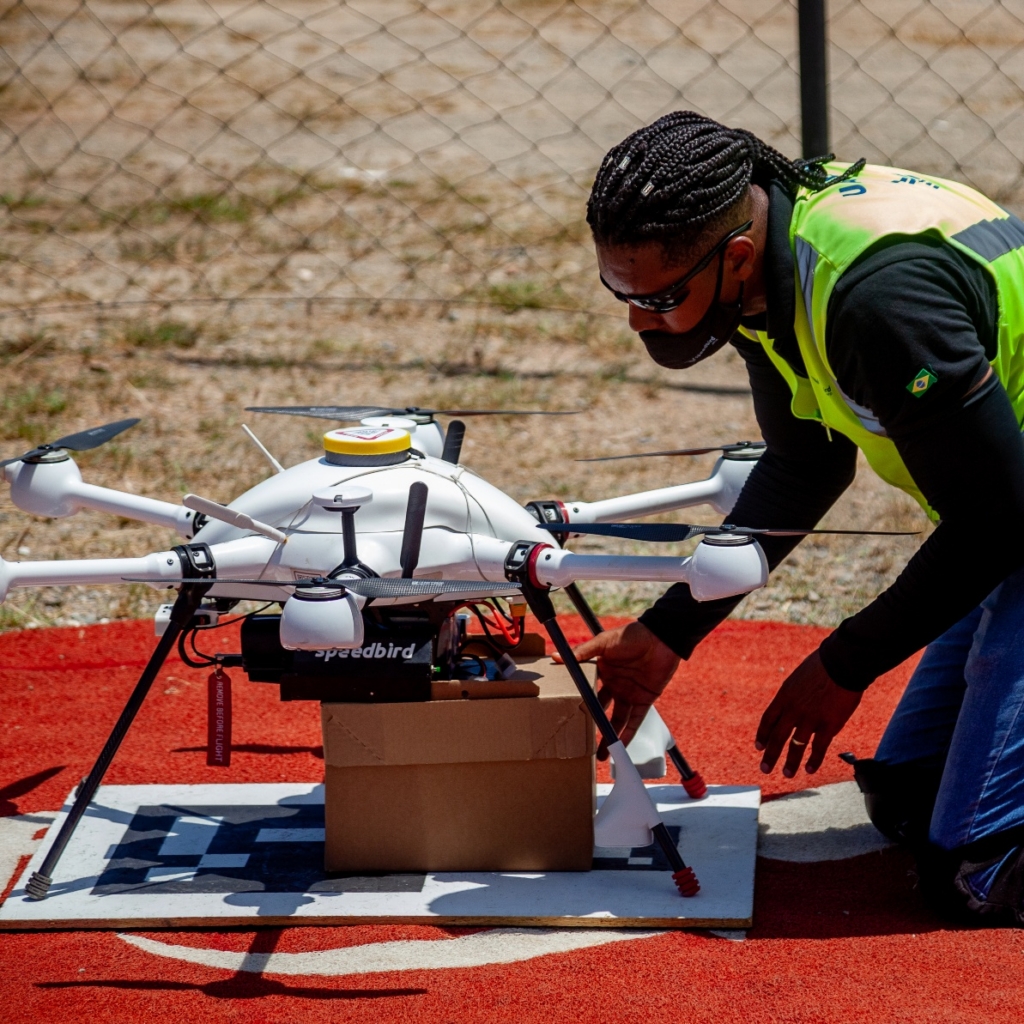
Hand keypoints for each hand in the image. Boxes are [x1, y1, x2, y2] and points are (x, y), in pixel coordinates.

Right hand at [558, 621, 678, 758]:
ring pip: (616, 720)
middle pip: (599, 709)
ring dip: (609, 736)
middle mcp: (614, 685)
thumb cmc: (631, 636)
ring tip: (599, 754)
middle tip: (579, 740)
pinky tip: (620, 747)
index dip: (577, 702)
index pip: (586, 690)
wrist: (661, 638)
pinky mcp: (644, 700)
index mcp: (601, 671)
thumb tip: (555, 656)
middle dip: (590, 724)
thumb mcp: (603, 642)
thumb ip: (582, 652)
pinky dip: (628, 735)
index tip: (565, 715)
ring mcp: (629, 694)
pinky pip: (635, 721)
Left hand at [755, 649, 861, 776]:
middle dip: (770, 755)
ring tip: (786, 774)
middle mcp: (793, 710)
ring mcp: (809, 719)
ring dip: (790, 762)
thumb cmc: (823, 666)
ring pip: (796, 746)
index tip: (759, 747)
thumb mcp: (799, 677)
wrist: (842, 664)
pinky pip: (818, 748)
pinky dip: (813, 760)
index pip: (768, 720)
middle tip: (765, 768)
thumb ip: (794, 694)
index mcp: (784, 696)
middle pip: (777, 737)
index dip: (763, 735)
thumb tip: (794, 702)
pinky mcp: (828, 725)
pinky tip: (809, 769)